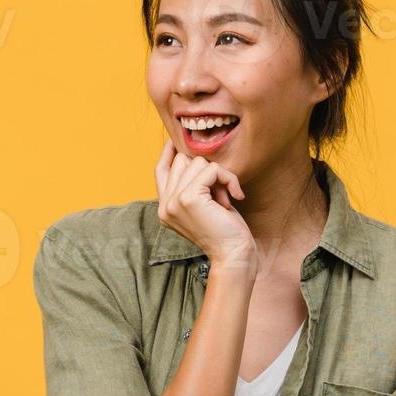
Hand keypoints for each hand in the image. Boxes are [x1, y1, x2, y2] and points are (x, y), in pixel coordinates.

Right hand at [154, 139, 258, 274]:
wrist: (233, 255)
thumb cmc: (225, 232)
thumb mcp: (204, 206)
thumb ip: (193, 186)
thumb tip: (193, 158)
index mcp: (165, 208)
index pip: (160, 170)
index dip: (168, 152)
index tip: (176, 140)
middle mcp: (165, 205)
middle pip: (182, 160)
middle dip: (207, 171)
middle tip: (220, 195)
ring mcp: (174, 201)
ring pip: (198, 162)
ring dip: (220, 177)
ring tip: (224, 201)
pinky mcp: (189, 198)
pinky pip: (212, 170)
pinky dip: (228, 179)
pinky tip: (235, 197)